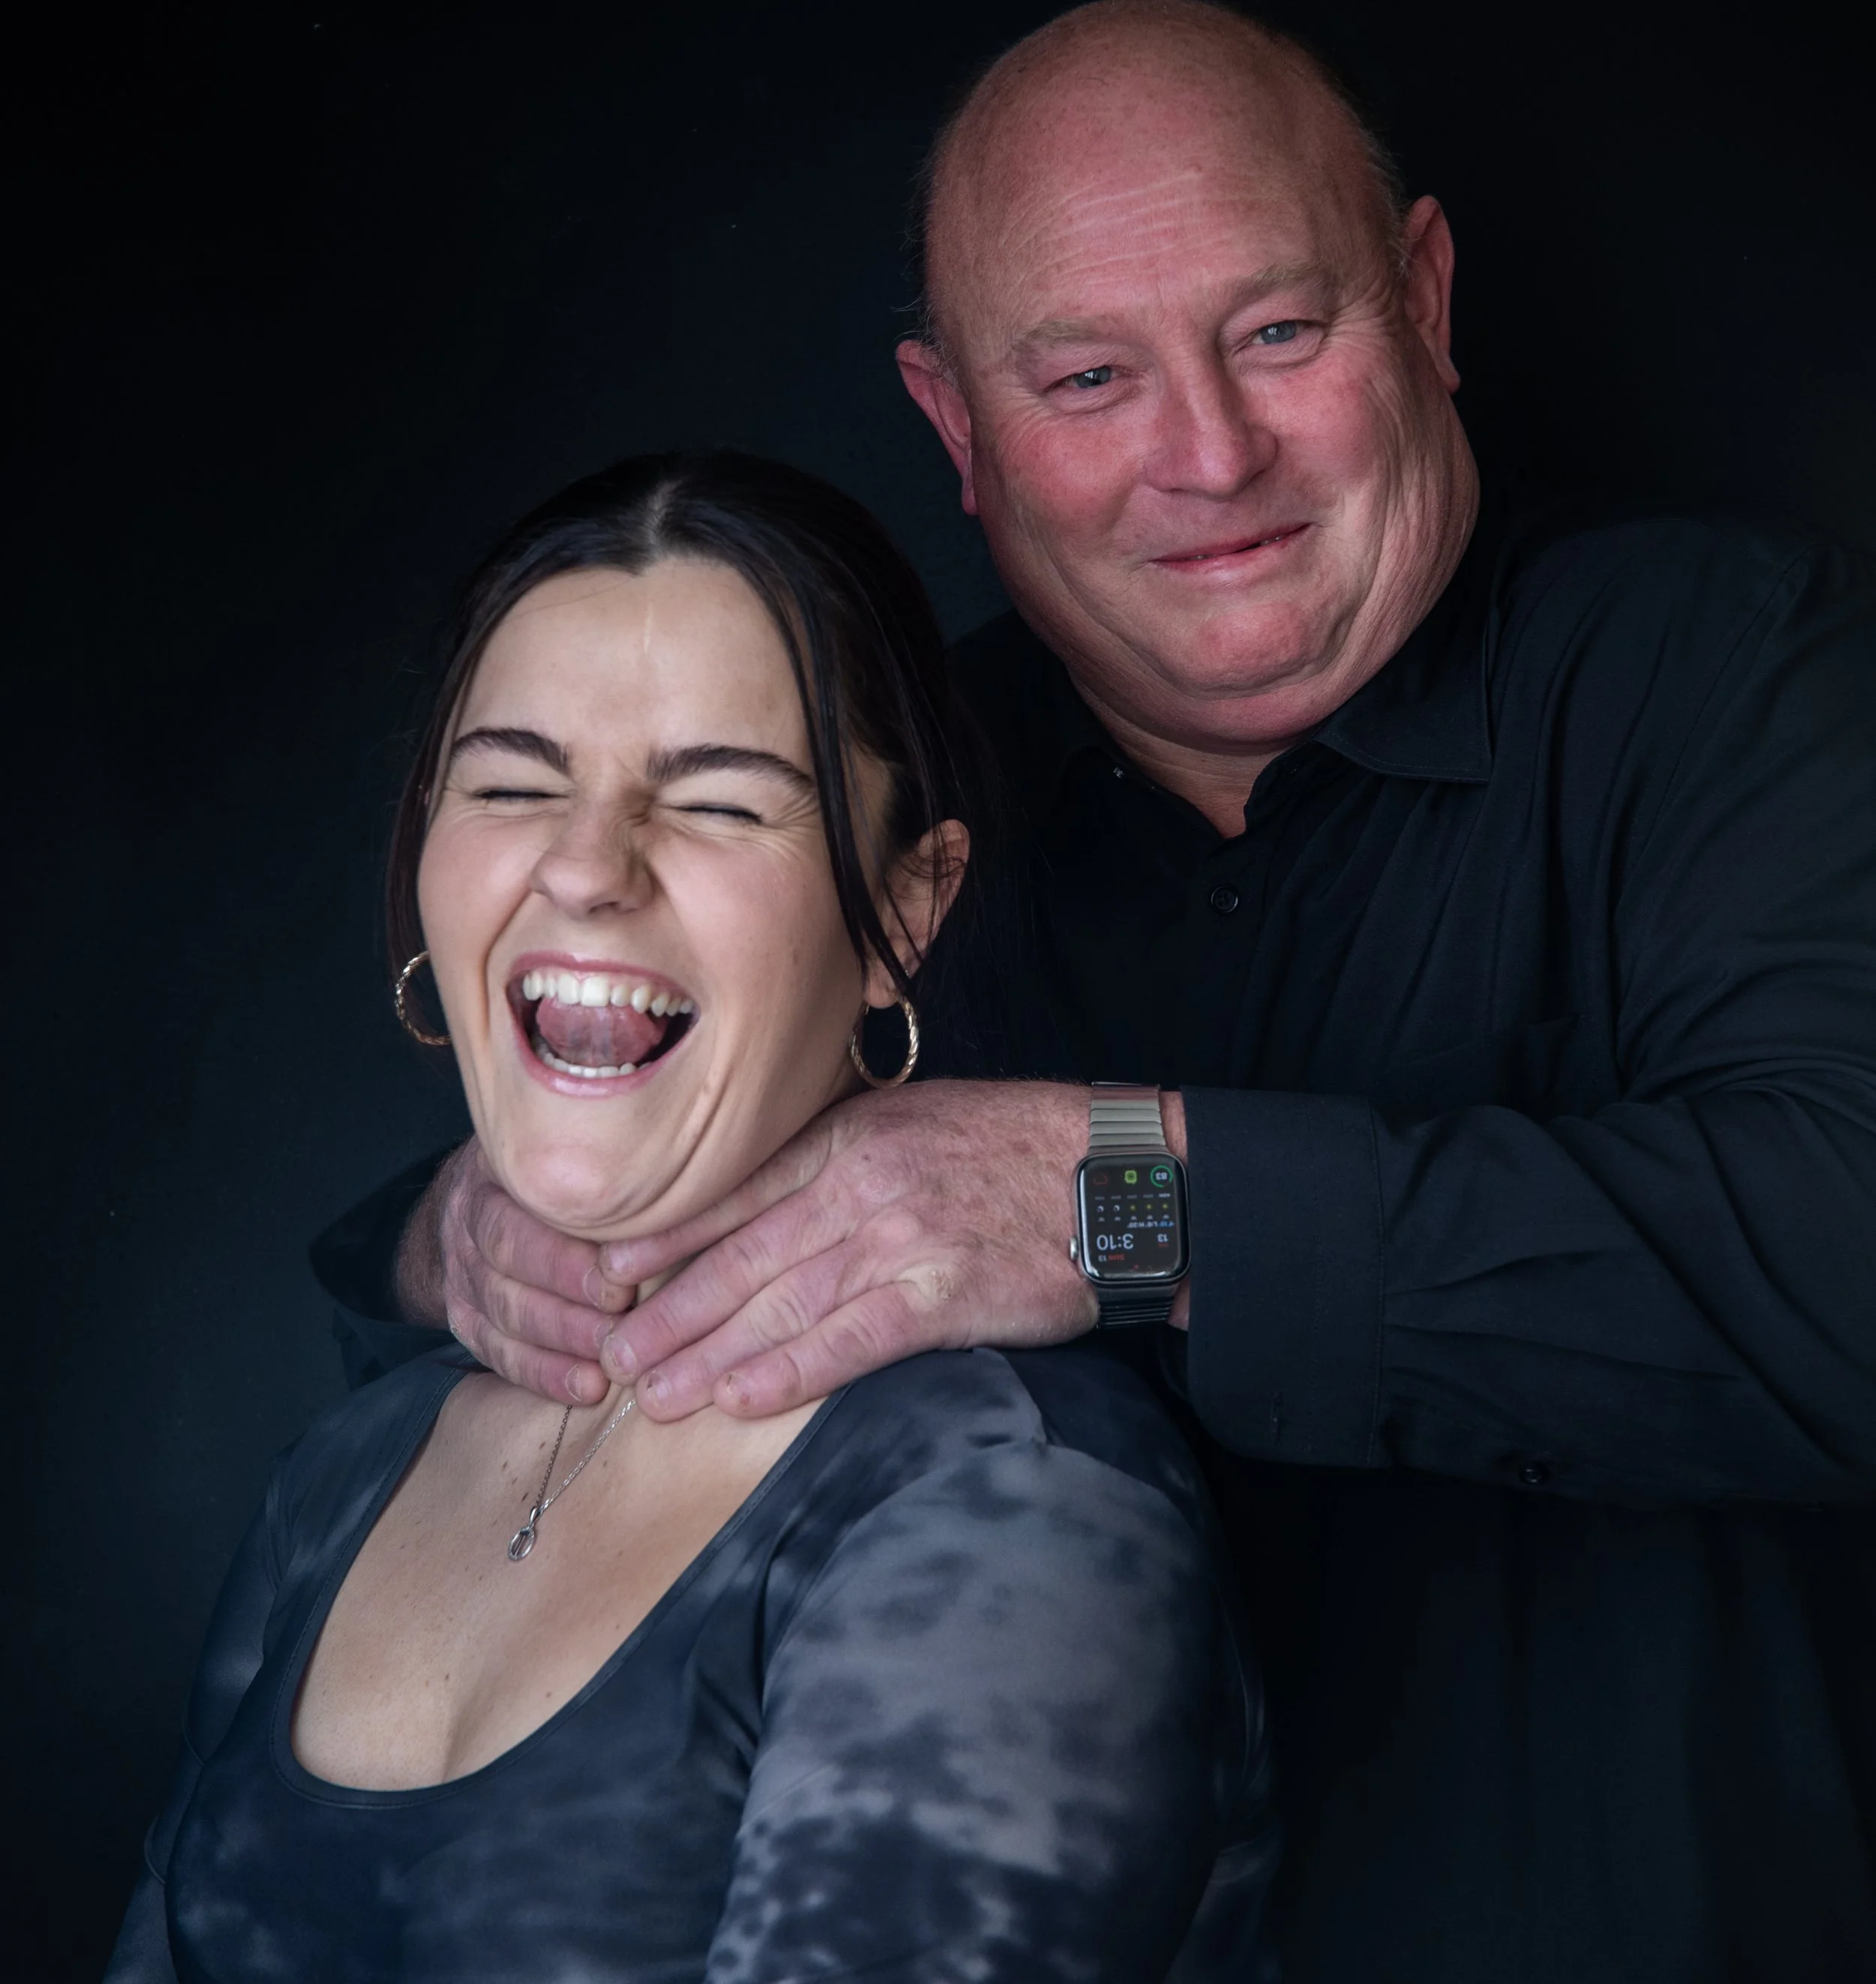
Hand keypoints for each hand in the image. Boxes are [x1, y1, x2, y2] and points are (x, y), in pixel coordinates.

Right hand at [395, 1139, 630, 1401]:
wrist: (486, 1197)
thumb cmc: (564, 1168)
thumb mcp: (577, 1143)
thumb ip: (615, 1156)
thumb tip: (683, 1173)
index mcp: (501, 1166)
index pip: (523, 1205)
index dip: (567, 1249)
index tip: (620, 1276)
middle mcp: (471, 1215)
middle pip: (507, 1261)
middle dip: (567, 1298)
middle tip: (621, 1320)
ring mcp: (462, 1269)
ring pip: (502, 1312)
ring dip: (560, 1343)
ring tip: (611, 1364)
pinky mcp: (464, 1314)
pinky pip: (497, 1350)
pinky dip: (542, 1374)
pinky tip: (587, 1388)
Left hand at [595, 1079, 1129, 1419]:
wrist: (1113, 1174)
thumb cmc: (1016, 1148)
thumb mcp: (917, 1121)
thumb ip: (844, 1156)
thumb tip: (772, 1198)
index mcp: (851, 1139)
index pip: (737, 1194)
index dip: (667, 1237)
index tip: (607, 1272)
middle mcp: (862, 1186)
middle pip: (743, 1259)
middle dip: (669, 1313)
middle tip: (610, 1356)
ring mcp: (900, 1240)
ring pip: (781, 1305)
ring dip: (708, 1355)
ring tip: (653, 1393)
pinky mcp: (942, 1295)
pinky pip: (849, 1341)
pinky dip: (789, 1373)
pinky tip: (738, 1399)